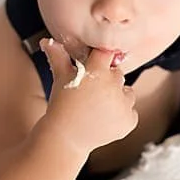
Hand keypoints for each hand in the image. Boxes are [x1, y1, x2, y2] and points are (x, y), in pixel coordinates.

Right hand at [37, 39, 139, 156]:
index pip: (106, 54)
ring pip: (127, 93)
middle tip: (91, 93)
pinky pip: (131, 111)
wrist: (64, 138)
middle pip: (117, 74)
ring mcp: (123, 104)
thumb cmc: (61, 106)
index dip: (100, 61)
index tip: (95, 67)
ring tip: (97, 107)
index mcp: (97, 71)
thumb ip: (59, 57)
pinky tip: (104, 119)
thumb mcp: (60, 78)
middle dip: (107, 81)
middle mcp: (113, 85)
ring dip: (117, 97)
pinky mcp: (129, 120)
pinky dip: (121, 115)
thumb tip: (49, 41)